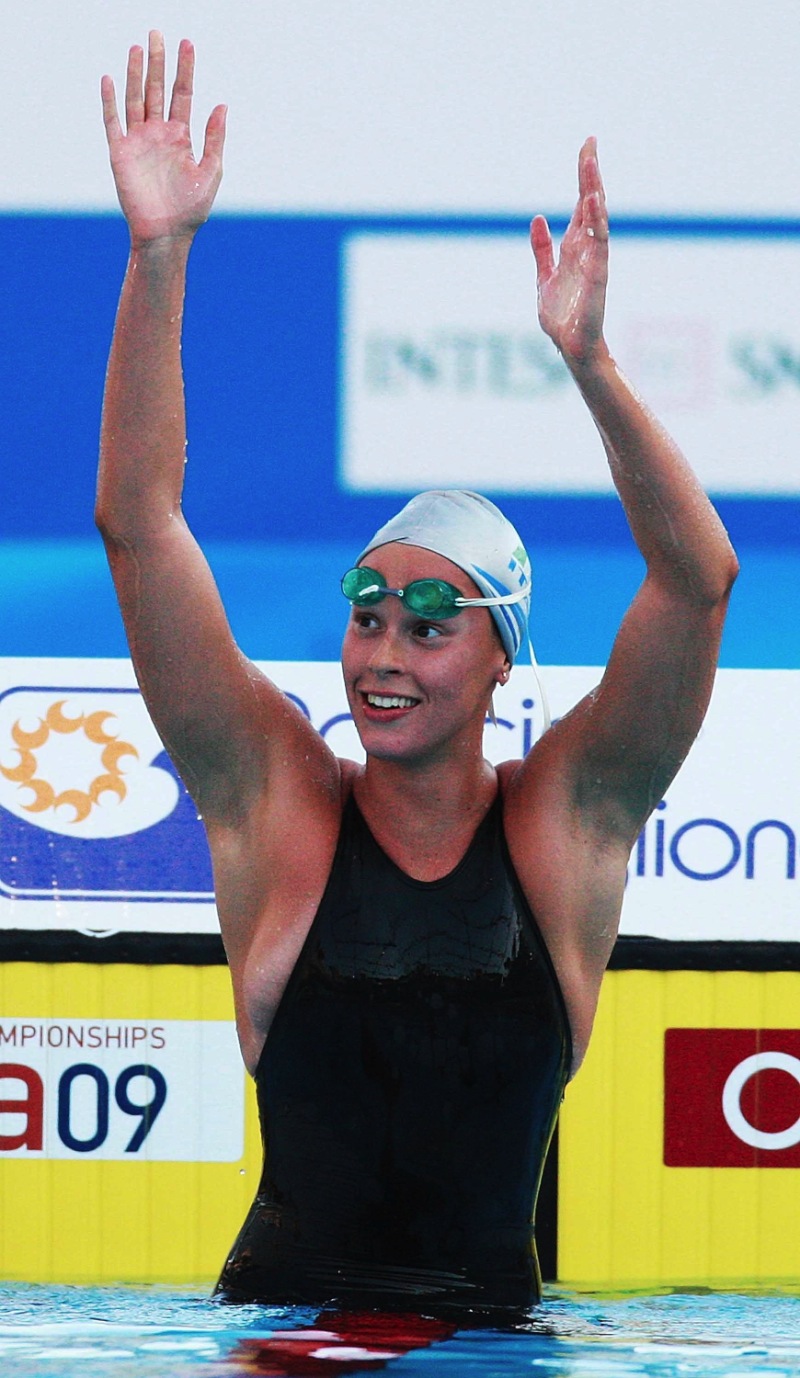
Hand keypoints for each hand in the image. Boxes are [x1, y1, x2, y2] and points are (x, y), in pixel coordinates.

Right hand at [101, 32, 226, 245]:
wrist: (166, 235)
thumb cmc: (191, 210)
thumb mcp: (211, 172)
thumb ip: (215, 139)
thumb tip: (222, 105)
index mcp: (181, 137)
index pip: (183, 94)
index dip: (185, 69)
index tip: (187, 43)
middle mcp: (158, 134)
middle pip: (157, 89)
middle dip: (158, 62)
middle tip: (157, 33)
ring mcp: (138, 141)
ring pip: (135, 99)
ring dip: (136, 74)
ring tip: (138, 47)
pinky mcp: (120, 153)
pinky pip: (113, 122)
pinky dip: (110, 101)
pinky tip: (110, 79)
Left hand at [531, 138, 608, 366]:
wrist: (571, 346)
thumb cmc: (562, 316)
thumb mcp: (544, 276)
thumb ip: (542, 248)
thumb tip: (538, 218)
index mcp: (575, 245)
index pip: (582, 202)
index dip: (584, 174)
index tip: (587, 146)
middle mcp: (587, 247)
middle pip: (591, 202)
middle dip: (590, 173)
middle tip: (590, 142)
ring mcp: (594, 259)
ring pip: (596, 217)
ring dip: (594, 189)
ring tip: (590, 162)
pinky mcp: (597, 275)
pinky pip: (599, 244)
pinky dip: (596, 222)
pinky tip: (593, 200)